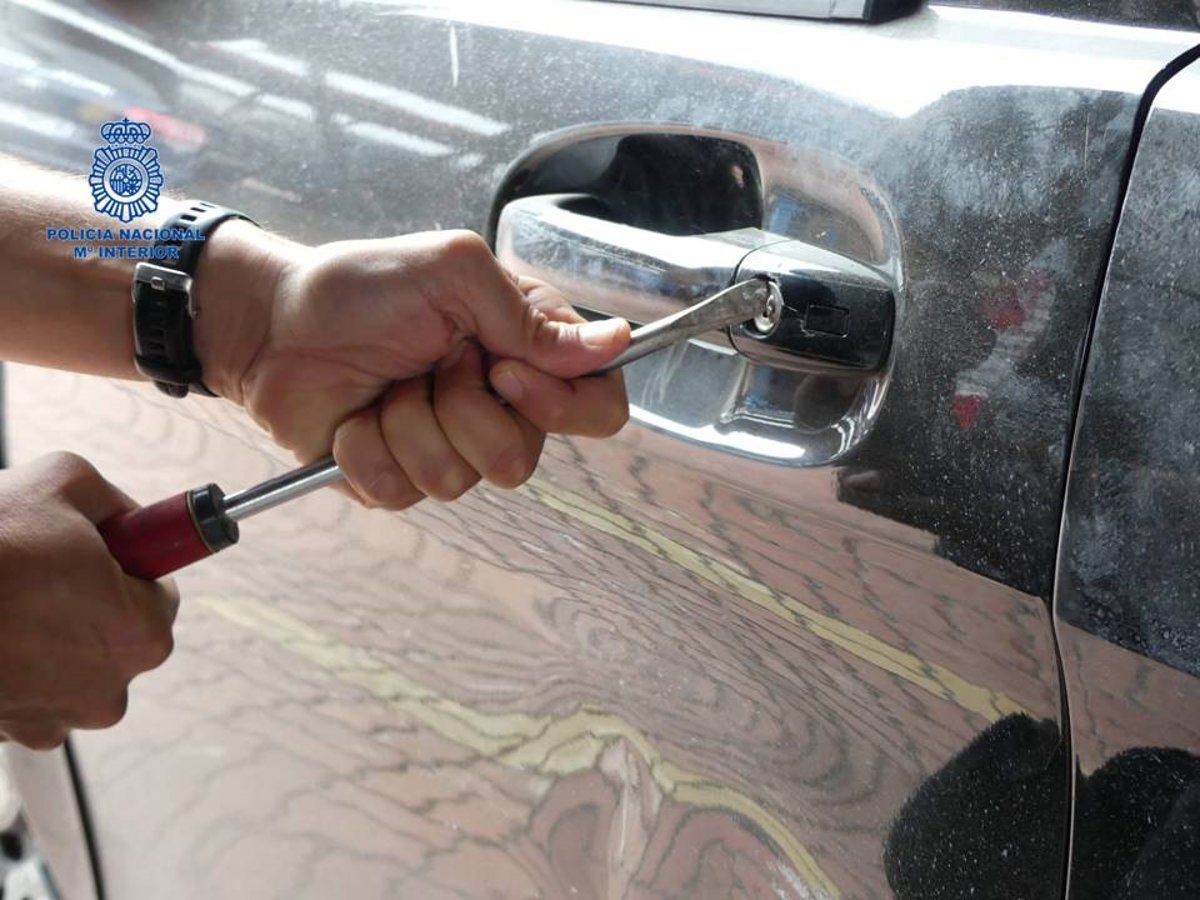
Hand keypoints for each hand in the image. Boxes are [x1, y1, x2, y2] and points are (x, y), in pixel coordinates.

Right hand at [0, 454, 177, 748]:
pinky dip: (9, 662)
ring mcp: (52, 722)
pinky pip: (24, 689)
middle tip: (43, 567)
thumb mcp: (68, 481)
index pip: (160, 593)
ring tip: (6, 597)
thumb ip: (115, 502)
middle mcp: (108, 693)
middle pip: (115, 635)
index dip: (130, 563)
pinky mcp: (4, 734)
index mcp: (142, 635)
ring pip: (67, 665)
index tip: (104, 549)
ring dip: (46, 635)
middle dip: (89, 601)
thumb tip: (127, 518)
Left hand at [194, 227, 629, 508]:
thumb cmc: (361, 286)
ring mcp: (449, 448)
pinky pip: (403, 494)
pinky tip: (354, 419)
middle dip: (461, 408)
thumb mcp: (453, 273)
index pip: (599, 406)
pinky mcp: (399, 479)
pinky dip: (367, 450)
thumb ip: (530, 317)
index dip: (563, 405)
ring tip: (385, 386)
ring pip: (461, 479)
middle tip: (428, 363)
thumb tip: (615, 341)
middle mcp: (499, 408)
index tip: (506, 372)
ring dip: (408, 424)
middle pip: (523, 456)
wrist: (273, 325)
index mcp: (527, 352)